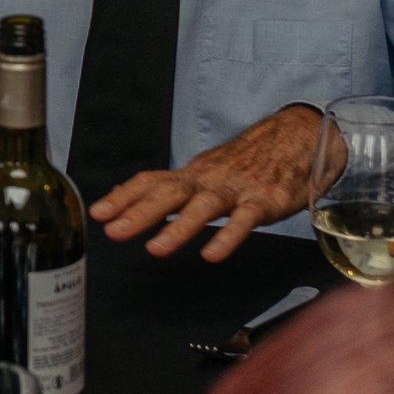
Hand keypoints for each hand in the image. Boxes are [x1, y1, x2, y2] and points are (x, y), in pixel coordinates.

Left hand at [89, 106, 318, 260]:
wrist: (295, 138)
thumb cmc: (244, 163)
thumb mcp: (201, 174)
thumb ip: (165, 187)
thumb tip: (119, 196)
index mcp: (192, 175)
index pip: (151, 181)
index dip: (124, 197)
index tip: (97, 214)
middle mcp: (208, 180)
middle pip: (169, 192)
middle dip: (139, 212)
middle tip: (113, 232)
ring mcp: (236, 189)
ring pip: (203, 206)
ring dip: (178, 228)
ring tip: (155, 250)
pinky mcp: (264, 201)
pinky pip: (245, 219)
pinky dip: (228, 236)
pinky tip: (212, 255)